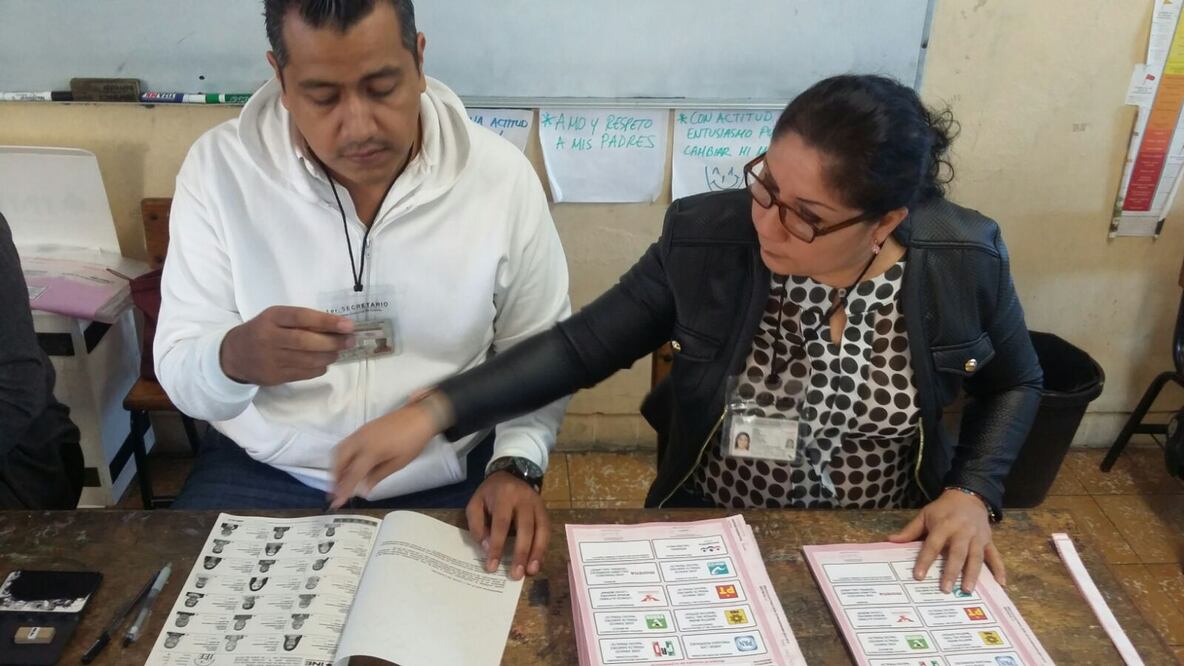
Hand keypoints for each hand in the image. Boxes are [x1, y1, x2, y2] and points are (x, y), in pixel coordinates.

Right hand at [220, 306, 353, 385]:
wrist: (234, 355)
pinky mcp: (274, 376)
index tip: (348, 325)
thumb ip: (301, 321)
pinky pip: (303, 373)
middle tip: (350, 341)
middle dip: (333, 342)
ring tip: (338, 352)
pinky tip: (324, 363)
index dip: (327, 321)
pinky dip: (318, 368)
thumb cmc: (262, 331)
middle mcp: (269, 338)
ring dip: (329, 356)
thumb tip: (337, 327)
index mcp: (271, 318)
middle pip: (306, 341)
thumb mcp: (276, 319)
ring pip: (307, 360)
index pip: (302, 317)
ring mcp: (271, 359)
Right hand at [331, 404, 437, 507]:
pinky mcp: (362, 429)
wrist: (419, 416)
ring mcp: (360, 433)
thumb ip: (378, 476)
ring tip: (339, 480)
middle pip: (339, 460)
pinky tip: (348, 465)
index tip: (337, 503)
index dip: (344, 490)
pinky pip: (345, 444)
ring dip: (336, 466)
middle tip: (335, 492)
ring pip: (339, 450)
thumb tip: (364, 489)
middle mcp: (360, 441)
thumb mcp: (398, 463)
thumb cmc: (412, 441)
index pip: (353, 474)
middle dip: (335, 477)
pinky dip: (342, 456)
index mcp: (371, 452)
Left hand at [466, 472, 548, 580]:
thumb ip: (477, 525)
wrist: (511, 473)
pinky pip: (547, 530)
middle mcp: (524, 499)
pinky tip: (537, 562)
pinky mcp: (545, 510)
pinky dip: (543, 547)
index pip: (501, 524)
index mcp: (504, 496)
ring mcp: (538, 504)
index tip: (492, 567)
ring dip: (537, 552)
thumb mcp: (475, 504)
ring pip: (541, 530)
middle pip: (525, 528)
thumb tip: (487, 547)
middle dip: (521, 552)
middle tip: (516, 575)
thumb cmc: (490, 493)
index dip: (497, 546)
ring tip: (531, 571)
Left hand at [888, 489, 1004, 593]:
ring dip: (972, 574)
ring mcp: (978, 537)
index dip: (925, 560)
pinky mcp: (989, 540)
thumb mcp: (925, 515)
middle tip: (946, 589)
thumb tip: (890, 541)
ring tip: (968, 590)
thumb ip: (910, 531)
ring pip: (976, 557)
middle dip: (951, 571)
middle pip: (957, 553)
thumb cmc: (943, 509)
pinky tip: (1001, 583)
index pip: (933, 545)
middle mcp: (962, 532)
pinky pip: (995, 556)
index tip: (918, 576)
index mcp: (944, 525)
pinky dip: (999, 569)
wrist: (968, 496)